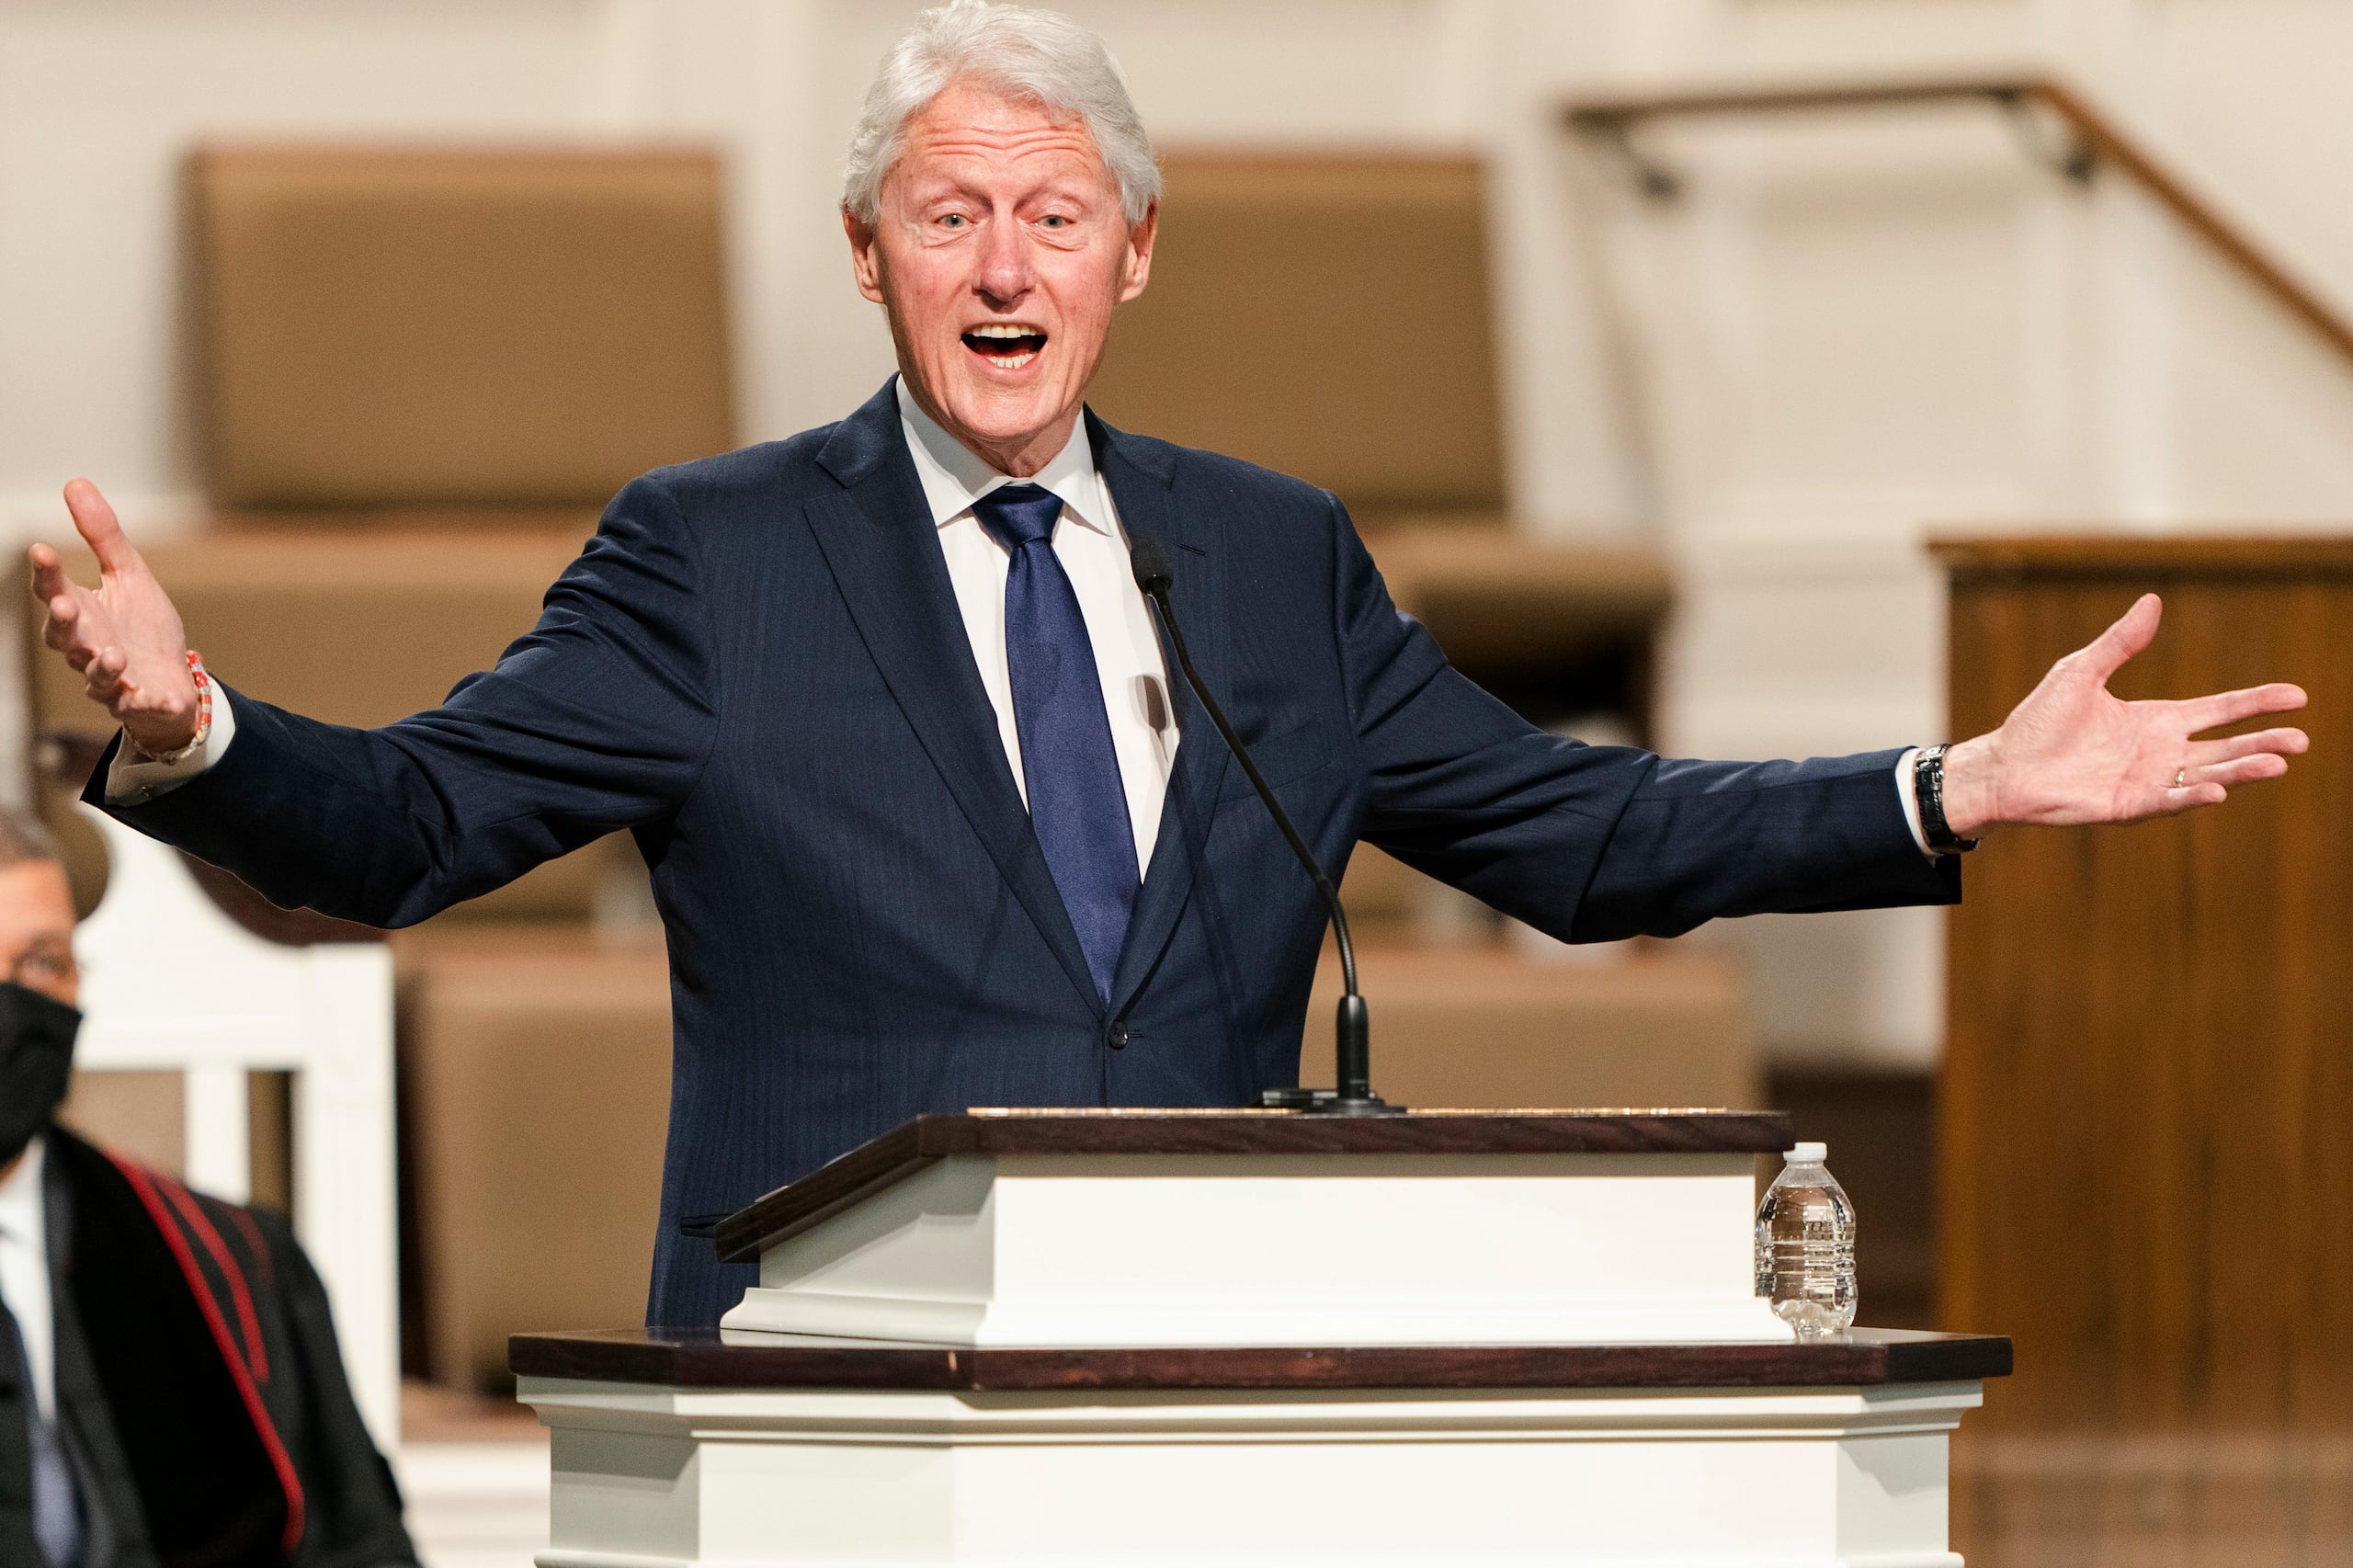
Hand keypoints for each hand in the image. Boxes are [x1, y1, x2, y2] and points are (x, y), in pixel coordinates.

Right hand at [29, 479, 198, 757]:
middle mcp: (86, 646)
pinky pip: (136, 705)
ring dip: (101, 665)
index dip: (46, 574)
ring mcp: (109, 679)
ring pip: (95, 674)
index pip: (54, 590)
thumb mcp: (129, 575)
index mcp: (81, 612)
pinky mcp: (137, 702)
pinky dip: (144, 702)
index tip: (41, 550)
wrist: (171, 680)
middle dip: (63, 623)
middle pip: (63, 637)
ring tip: (111, 654)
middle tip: (66, 607)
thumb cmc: (142, 628)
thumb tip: (75, 483)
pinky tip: (157, 697)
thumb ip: (102, 536)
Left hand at [1940, 593, 2307, 835]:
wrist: (2004, 765)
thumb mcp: (2081, 672)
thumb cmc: (2039, 721)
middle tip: (2300, 740)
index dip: (2258, 703)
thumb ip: (2120, 642)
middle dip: (2263, 743)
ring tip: (2276, 764)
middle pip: (2226, 747)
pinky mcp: (2128, 805)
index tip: (2298, 697)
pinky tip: (2218, 790)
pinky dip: (2193, 795)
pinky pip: (2168, 800)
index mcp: (2157, 719)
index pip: (2220, 710)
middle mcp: (2161, 751)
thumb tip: (2152, 600)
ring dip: (2241, 770)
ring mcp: (2148, 780)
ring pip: (2207, 775)